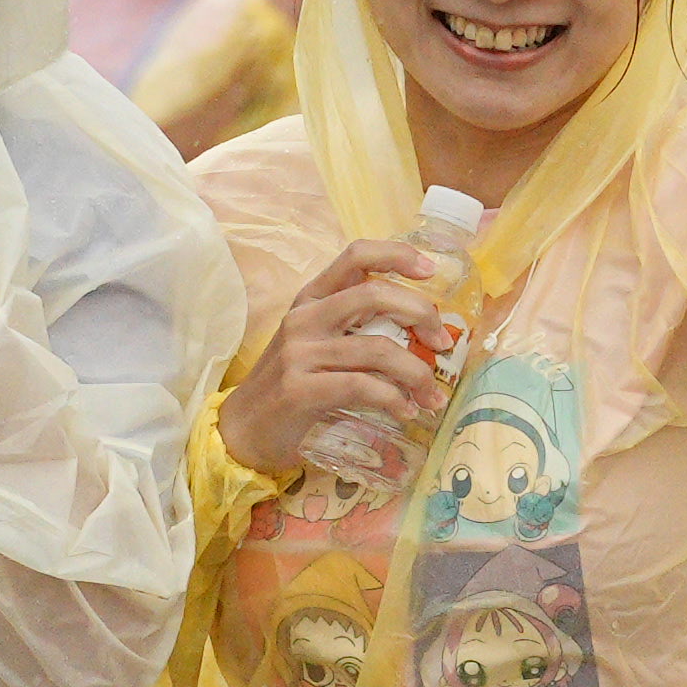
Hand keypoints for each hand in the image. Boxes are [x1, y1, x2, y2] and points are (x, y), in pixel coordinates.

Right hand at [240, 255, 452, 489]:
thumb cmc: (291, 385)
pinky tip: (406, 411)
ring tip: (432, 397)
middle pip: (373, 294)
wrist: (244, 431)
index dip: (398, 255)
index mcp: (311, 298)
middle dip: (421, 314)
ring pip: (377, 349)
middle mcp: (304, 318)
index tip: (432, 271)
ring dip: (417, 374)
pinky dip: (394, 400)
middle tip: (442, 343)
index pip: (355, 255)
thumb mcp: (316, 344)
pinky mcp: (301, 390)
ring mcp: (300, 354)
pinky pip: (363, 387)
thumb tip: (421, 330)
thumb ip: (354, 328)